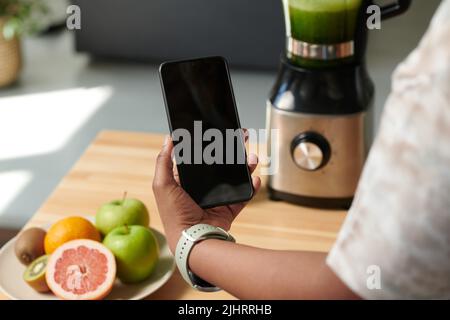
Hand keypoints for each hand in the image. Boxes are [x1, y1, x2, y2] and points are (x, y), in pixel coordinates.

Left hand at [152, 135, 260, 252]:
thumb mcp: (162, 185)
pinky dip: (251, 187)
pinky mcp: (229, 208)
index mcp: (186, 180)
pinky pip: (243, 195)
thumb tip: (168, 139)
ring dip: (245, 165)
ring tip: (252, 157)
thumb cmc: (174, 214)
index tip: (219, 132)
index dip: (209, 144)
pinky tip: (255, 178)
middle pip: (220, 164)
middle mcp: (202, 188)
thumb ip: (163, 161)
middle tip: (241, 137)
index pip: (200, 157)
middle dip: (231, 150)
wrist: (193, 239)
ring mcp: (217, 198)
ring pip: (234, 176)